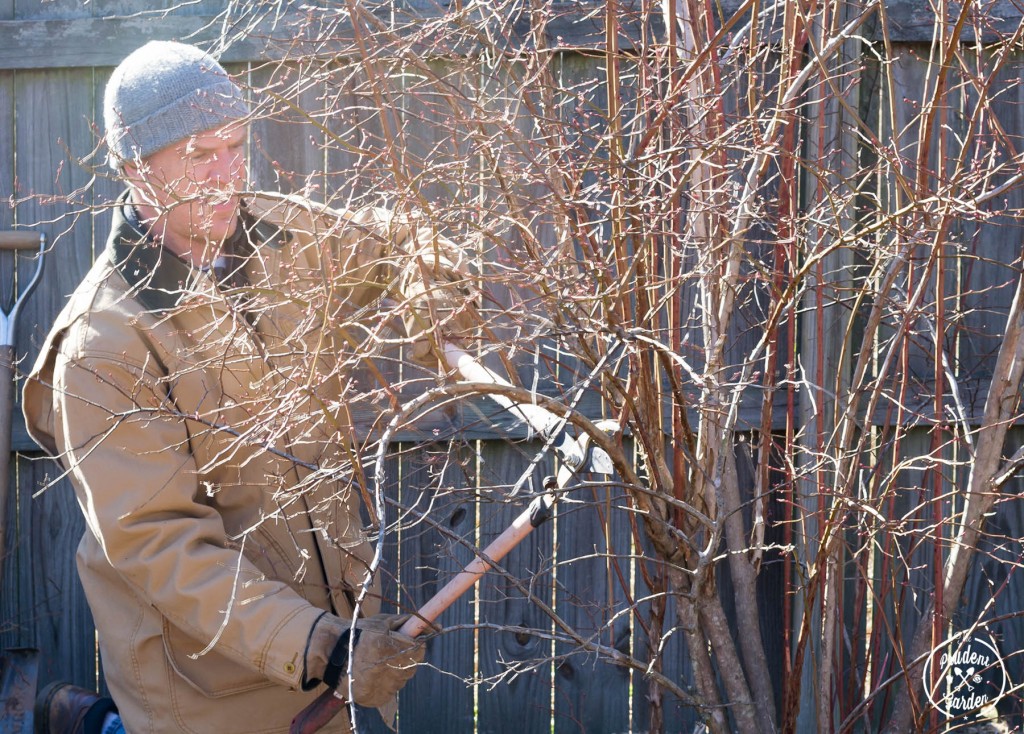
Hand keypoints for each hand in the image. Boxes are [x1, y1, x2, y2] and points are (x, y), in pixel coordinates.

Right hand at [305, 613, 424, 707]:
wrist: (331, 652)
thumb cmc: (360, 632)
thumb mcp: (383, 621)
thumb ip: (409, 623)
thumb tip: (435, 625)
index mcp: (387, 647)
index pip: (418, 650)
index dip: (415, 644)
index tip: (408, 641)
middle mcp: (385, 670)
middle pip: (411, 666)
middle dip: (406, 658)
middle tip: (390, 652)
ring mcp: (379, 687)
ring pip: (401, 680)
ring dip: (396, 672)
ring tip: (378, 663)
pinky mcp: (374, 699)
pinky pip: (390, 692)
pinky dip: (386, 684)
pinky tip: (374, 674)